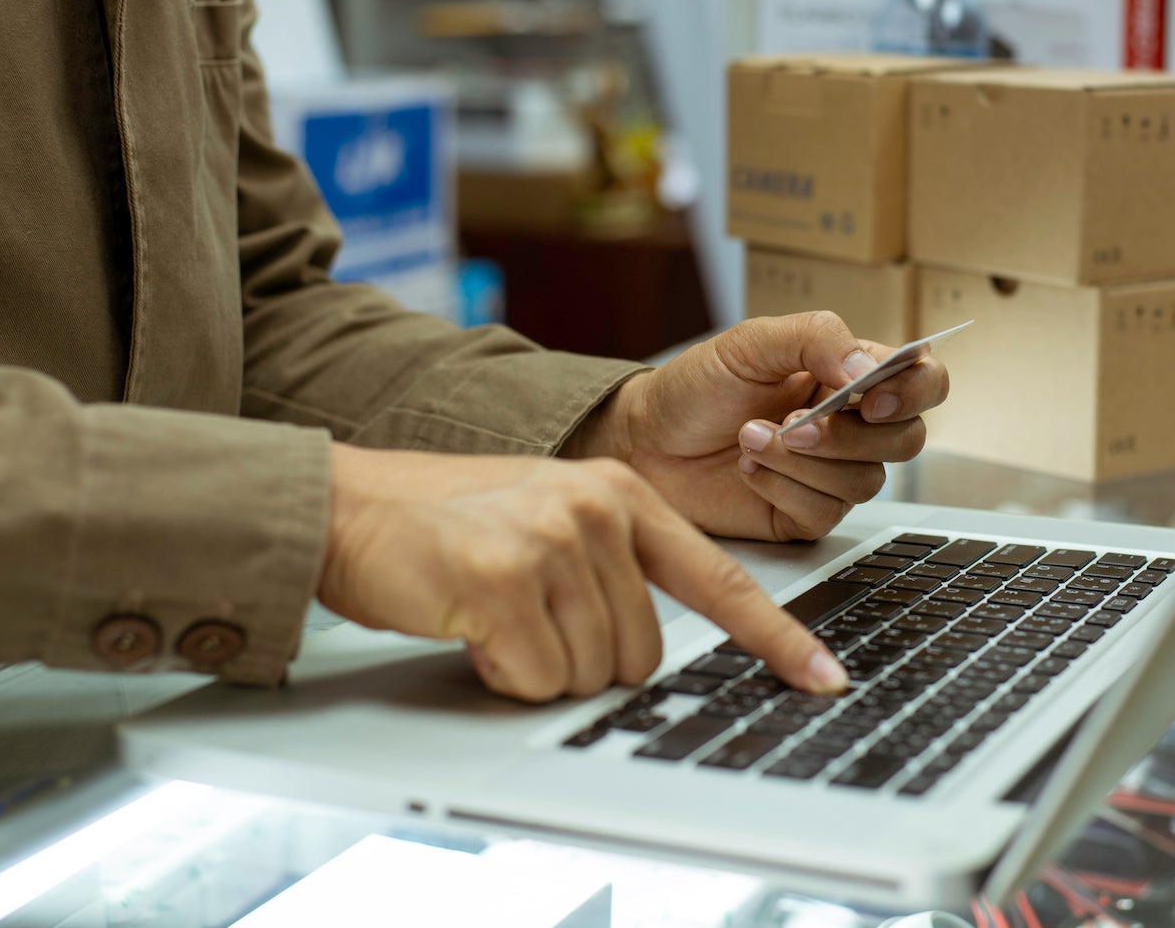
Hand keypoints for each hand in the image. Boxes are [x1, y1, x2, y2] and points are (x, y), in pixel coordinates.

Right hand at [322, 444, 847, 700]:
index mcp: (622, 495)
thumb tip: (644, 652)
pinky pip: (535, 680)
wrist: (351, 505)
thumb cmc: (446, 524)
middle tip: (525, 620)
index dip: (776, 639)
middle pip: (642, 655)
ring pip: (589, 674)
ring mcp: (554, 541)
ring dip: (536, 667)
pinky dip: (500, 674)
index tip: (823, 678)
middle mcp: (599, 510)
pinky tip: (469, 627)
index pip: (722, 579)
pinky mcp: (505, 579)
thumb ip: (612, 568)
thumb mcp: (550, 520)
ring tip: (492, 614)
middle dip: (582, 661)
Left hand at [566, 312, 949, 541]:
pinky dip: (783, 487)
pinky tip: (748, 469)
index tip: (868, 398)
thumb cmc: (696, 386)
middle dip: (850, 435)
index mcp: (850, 375)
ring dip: (803, 461)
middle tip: (795, 423)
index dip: (913, 392)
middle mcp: (851, 425)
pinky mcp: (805, 514)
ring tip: (749, 438)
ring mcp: (831, 473)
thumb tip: (869, 366)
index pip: (923, 382)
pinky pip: (825, 512)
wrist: (643, 439)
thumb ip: (816, 337)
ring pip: (866, 481)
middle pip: (906, 440)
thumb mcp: (752, 342)